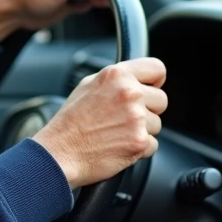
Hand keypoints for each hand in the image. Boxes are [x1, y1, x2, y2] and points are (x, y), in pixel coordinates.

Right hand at [30, 58, 167, 188]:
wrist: (59, 152)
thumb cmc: (69, 122)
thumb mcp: (87, 86)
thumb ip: (116, 80)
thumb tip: (135, 80)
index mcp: (117, 75)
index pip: (157, 68)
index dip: (155, 81)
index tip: (150, 89)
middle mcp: (129, 93)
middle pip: (161, 99)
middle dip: (148, 109)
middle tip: (125, 118)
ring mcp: (136, 118)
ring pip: (157, 124)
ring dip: (141, 130)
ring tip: (116, 133)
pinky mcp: (139, 141)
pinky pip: (152, 145)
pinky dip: (138, 149)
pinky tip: (118, 146)